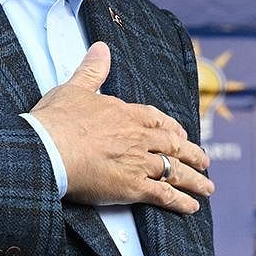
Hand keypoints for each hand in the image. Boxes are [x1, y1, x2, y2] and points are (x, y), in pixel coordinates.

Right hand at [29, 42, 214, 213]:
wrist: (48, 148)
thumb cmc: (56, 120)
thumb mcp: (74, 88)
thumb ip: (92, 70)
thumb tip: (101, 48)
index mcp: (126, 114)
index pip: (157, 120)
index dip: (173, 128)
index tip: (183, 134)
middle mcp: (138, 137)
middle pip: (173, 146)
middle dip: (192, 154)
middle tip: (205, 161)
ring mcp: (139, 162)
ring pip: (175, 170)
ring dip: (194, 180)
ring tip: (207, 187)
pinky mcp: (133, 187)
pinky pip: (164, 195)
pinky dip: (180, 201)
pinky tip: (191, 207)